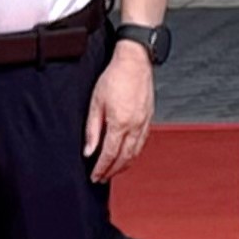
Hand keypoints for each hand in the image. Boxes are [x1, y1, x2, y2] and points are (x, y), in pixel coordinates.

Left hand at [84, 48, 154, 181]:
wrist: (134, 61)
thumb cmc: (114, 77)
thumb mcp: (95, 103)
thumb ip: (92, 130)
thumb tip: (89, 150)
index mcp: (120, 123)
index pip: (109, 154)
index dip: (101, 168)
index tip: (94, 176)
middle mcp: (135, 125)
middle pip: (124, 158)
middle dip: (112, 171)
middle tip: (102, 178)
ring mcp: (144, 122)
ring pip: (136, 152)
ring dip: (125, 165)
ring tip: (114, 170)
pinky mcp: (149, 117)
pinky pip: (142, 142)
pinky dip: (134, 152)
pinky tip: (127, 154)